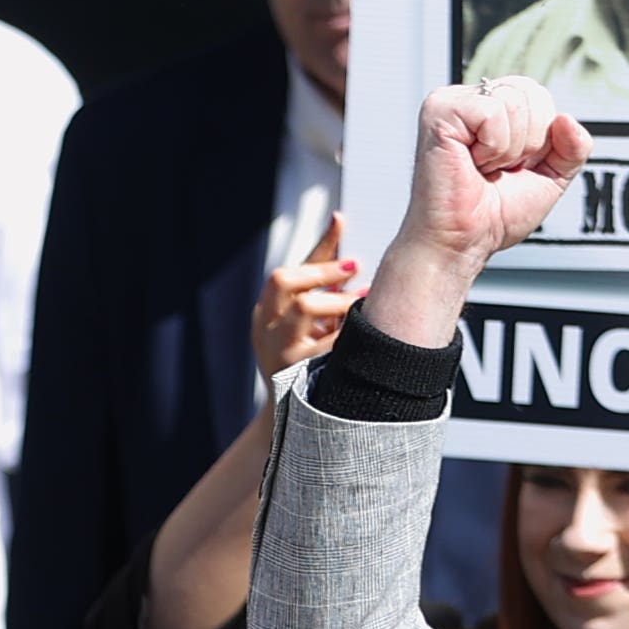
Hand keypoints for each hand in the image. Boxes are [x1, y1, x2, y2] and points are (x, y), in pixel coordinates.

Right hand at [252, 209, 355, 377]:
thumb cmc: (302, 347)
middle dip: (324, 274)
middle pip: (286, 283)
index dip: (319, 264)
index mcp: (265, 312)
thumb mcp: (303, 307)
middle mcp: (265, 329)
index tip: (353, 262)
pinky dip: (348, 331)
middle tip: (355, 271)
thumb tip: (338, 217)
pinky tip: (364, 331)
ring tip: (360, 303)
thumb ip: (320, 264)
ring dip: (338, 301)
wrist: (289, 411)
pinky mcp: (298, 372)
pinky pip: (328, 342)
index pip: (281, 276)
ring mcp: (278, 350)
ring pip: (305, 308)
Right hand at [351, 80, 590, 353]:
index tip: (511, 167)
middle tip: (497, 169)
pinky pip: (493, 112)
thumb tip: (566, 119)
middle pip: (530, 92)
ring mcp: (450, 102)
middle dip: (528, 141)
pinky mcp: (440, 112)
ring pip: (513, 101)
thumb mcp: (551, 177)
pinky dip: (493, 147)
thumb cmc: (493, 215)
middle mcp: (470, 99)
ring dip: (508, 149)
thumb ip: (573, 148)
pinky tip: (472, 163)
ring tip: (483, 168)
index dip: (540, 137)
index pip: (538, 94)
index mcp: (491, 106)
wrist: (463, 243)